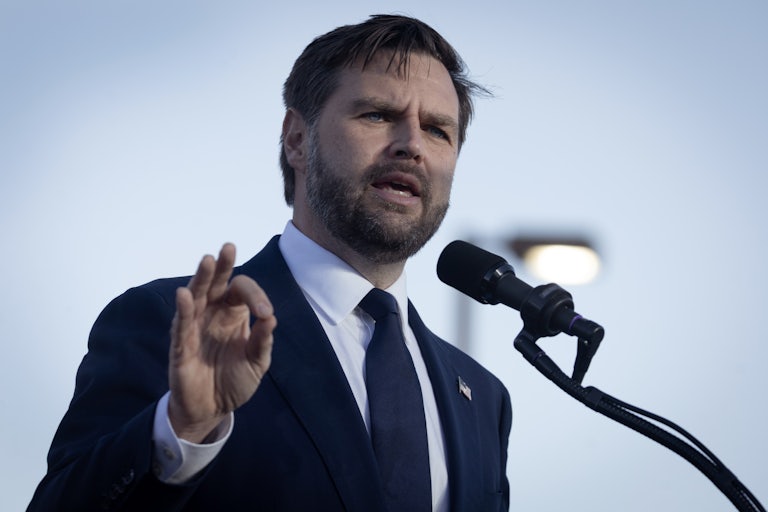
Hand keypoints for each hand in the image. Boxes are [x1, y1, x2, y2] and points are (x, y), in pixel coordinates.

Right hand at [168, 243, 275, 442]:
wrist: (213, 410)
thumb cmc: (235, 381)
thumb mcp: (257, 363)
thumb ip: (262, 341)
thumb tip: (271, 318)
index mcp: (233, 313)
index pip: (242, 291)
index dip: (256, 296)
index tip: (265, 313)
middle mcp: (212, 314)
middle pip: (216, 284)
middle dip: (221, 266)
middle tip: (228, 248)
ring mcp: (195, 327)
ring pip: (196, 297)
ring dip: (201, 279)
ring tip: (207, 260)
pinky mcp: (181, 346)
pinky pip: (181, 325)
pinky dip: (183, 310)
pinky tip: (184, 294)